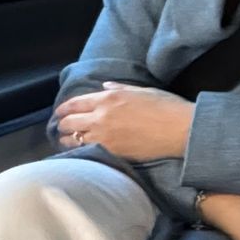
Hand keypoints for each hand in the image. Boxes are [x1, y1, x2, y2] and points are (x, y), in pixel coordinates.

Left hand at [54, 82, 193, 161]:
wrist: (179, 129)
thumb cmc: (165, 106)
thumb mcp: (141, 90)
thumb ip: (119, 88)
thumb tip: (105, 87)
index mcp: (107, 99)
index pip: (74, 104)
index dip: (63, 109)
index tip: (60, 113)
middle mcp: (100, 118)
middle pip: (69, 123)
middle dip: (62, 125)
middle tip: (62, 127)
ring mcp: (104, 137)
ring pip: (73, 140)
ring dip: (67, 140)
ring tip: (67, 141)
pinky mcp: (111, 153)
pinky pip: (86, 152)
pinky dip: (80, 150)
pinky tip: (82, 150)